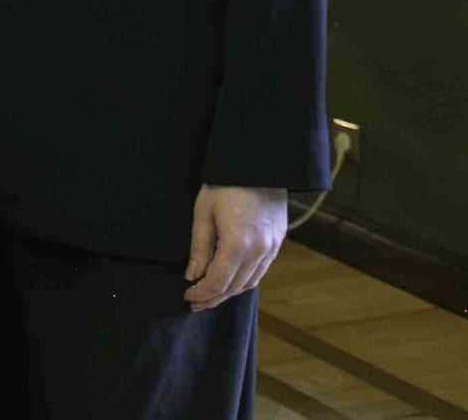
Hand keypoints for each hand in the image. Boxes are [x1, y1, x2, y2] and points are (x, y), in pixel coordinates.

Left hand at [184, 184, 287, 310]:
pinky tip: (232, 279)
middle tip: (196, 302)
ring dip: (231, 292)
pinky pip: (262, 270)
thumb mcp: (203, 213)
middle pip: (235, 287)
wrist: (257, 164)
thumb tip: (193, 276)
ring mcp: (272, 247)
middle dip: (214, 297)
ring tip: (212, 295)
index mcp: (237, 244)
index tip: (188, 296)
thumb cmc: (225, 184)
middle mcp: (259, 251)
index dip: (202, 293)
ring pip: (251, 282)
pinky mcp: (279, 241)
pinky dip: (246, 280)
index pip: (218, 282)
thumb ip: (199, 248)